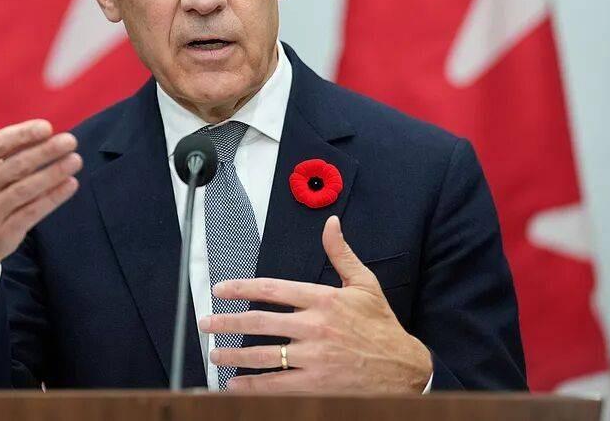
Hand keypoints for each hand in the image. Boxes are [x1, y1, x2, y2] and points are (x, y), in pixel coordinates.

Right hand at [0, 74, 81, 297]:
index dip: (21, 136)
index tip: (47, 127)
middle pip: (15, 167)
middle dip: (45, 153)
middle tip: (71, 140)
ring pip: (25, 190)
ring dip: (53, 174)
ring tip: (76, 160)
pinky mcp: (3, 232)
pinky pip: (32, 212)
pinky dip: (53, 198)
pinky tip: (72, 184)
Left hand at [199, 215, 431, 392]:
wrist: (404, 368)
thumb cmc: (382, 325)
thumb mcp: (365, 284)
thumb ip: (341, 254)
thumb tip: (330, 224)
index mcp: (324, 299)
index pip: (273, 289)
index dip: (242, 288)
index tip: (220, 290)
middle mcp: (315, 327)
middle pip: (260, 322)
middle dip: (227, 322)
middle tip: (206, 323)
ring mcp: (314, 358)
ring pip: (263, 356)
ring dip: (234, 355)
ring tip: (215, 354)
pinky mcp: (317, 385)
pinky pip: (276, 385)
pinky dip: (252, 386)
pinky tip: (235, 385)